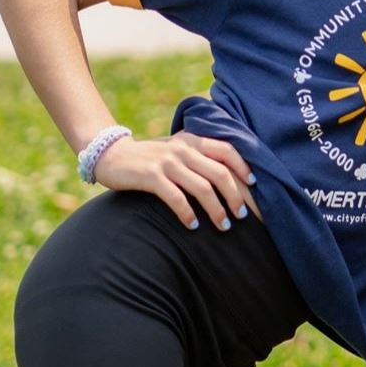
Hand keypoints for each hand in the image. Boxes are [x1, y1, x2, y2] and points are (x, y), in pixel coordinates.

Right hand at [95, 133, 254, 230]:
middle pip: (220, 173)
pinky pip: (176, 198)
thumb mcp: (175, 149)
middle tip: (242, 216)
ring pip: (202, 188)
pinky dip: (187, 214)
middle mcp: (183, 149)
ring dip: (216, 210)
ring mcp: (167, 162)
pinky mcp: (151, 176)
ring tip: (224, 226)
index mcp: (192, 140)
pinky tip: (193, 226)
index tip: (255, 186)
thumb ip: (198, 156)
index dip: (244, 168)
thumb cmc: (149, 157)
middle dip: (235, 197)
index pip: (228, 150)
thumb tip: (228, 177)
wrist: (110, 154)